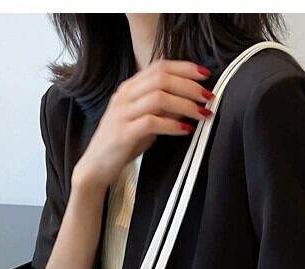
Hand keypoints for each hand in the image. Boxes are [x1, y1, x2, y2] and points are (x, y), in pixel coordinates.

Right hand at [72, 58, 214, 192]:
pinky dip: (173, 124)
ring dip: (185, 104)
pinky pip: (152, 122)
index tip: (204, 74)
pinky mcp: (123, 133)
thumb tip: (189, 101)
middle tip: (208, 97)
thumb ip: (163, 109)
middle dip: (190, 85)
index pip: (159, 66)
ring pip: (159, 97)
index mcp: (129, 88)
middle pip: (161, 78)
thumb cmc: (123, 143)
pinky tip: (185, 130)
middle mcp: (125, 96)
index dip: (184, 67)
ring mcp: (122, 113)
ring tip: (202, 113)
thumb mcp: (145, 121)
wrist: (96, 166)